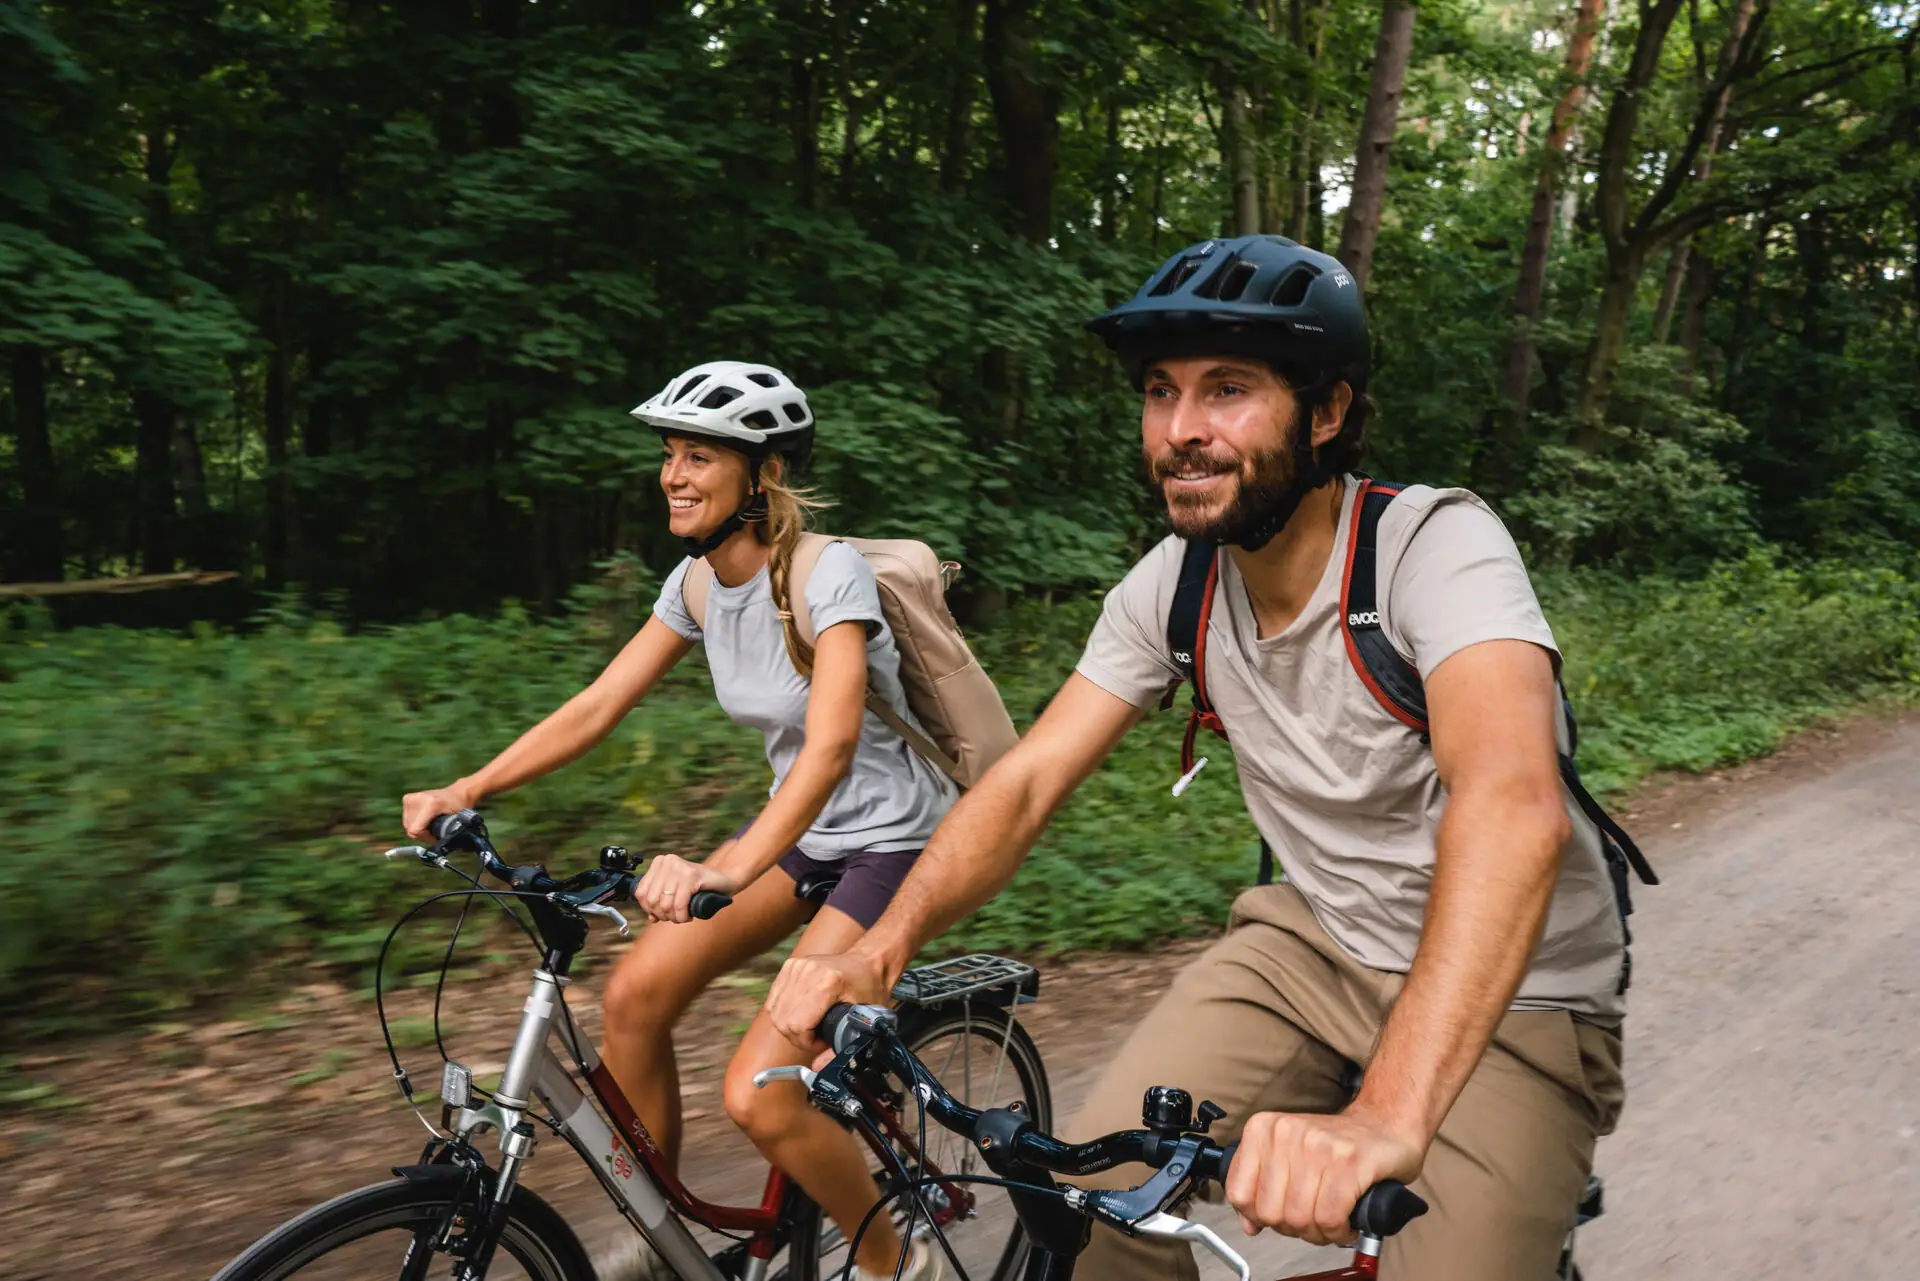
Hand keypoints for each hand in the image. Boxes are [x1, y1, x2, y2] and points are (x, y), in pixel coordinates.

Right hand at [401, 781, 478, 840]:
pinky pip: (407, 818)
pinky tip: (424, 820)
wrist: (457, 794)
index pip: (415, 830)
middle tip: (435, 831)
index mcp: (430, 804)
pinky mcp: (407, 798)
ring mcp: (411, 798)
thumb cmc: (458, 808)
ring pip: (407, 824)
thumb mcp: (456, 823)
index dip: (425, 838)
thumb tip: (439, 847)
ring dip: (417, 829)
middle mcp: (418, 799)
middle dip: (422, 834)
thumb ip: (446, 835)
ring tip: (431, 825)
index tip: (435, 837)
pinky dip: (414, 822)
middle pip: (409, 828)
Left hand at [635, 854, 737, 924]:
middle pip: (652, 899)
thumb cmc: (700, 888)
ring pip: (665, 904)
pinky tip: (688, 916)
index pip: (641, 892)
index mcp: (660, 862)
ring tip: (683, 916)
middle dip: (663, 915)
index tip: (661, 915)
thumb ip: (661, 901)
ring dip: (674, 917)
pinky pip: (680, 904)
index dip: (648, 909)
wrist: (725, 880)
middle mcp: (668, 861)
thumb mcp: (675, 892)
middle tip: (675, 917)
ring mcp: (680, 867)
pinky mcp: (692, 875)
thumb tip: (651, 917)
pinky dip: (683, 915)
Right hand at [766, 947, 892, 1050]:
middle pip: (783, 1020)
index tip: (822, 1042)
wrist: (868, 962)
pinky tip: (801, 1013)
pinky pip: (775, 999)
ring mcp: (797, 966)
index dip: (807, 1042)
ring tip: (810, 1024)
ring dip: (790, 1025)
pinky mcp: (791, 965)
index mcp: (827, 982)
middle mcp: (808, 971)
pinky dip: (784, 1011)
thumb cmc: (869, 988)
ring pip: (776, 1011)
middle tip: (817, 1036)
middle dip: (798, 1036)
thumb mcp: (862, 1020)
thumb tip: (819, 1066)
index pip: (797, 1024)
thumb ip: (841, 1045)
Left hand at [1224, 1107, 1424, 1246]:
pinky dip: (1338, 1231)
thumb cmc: (1336, 1146)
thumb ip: (1261, 1186)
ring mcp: (1318, 1145)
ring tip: (1331, 1221)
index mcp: (1263, 1129)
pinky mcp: (1349, 1162)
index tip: (1280, 1214)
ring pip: (1300, 1218)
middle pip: (1271, 1212)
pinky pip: (1330, 1217)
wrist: (1384, 1125)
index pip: (1239, 1193)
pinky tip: (1345, 1224)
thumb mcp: (1286, 1155)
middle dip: (1293, 1228)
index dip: (1260, 1216)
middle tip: (1312, 1220)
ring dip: (1319, 1233)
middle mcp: (1287, 1132)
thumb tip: (1249, 1224)